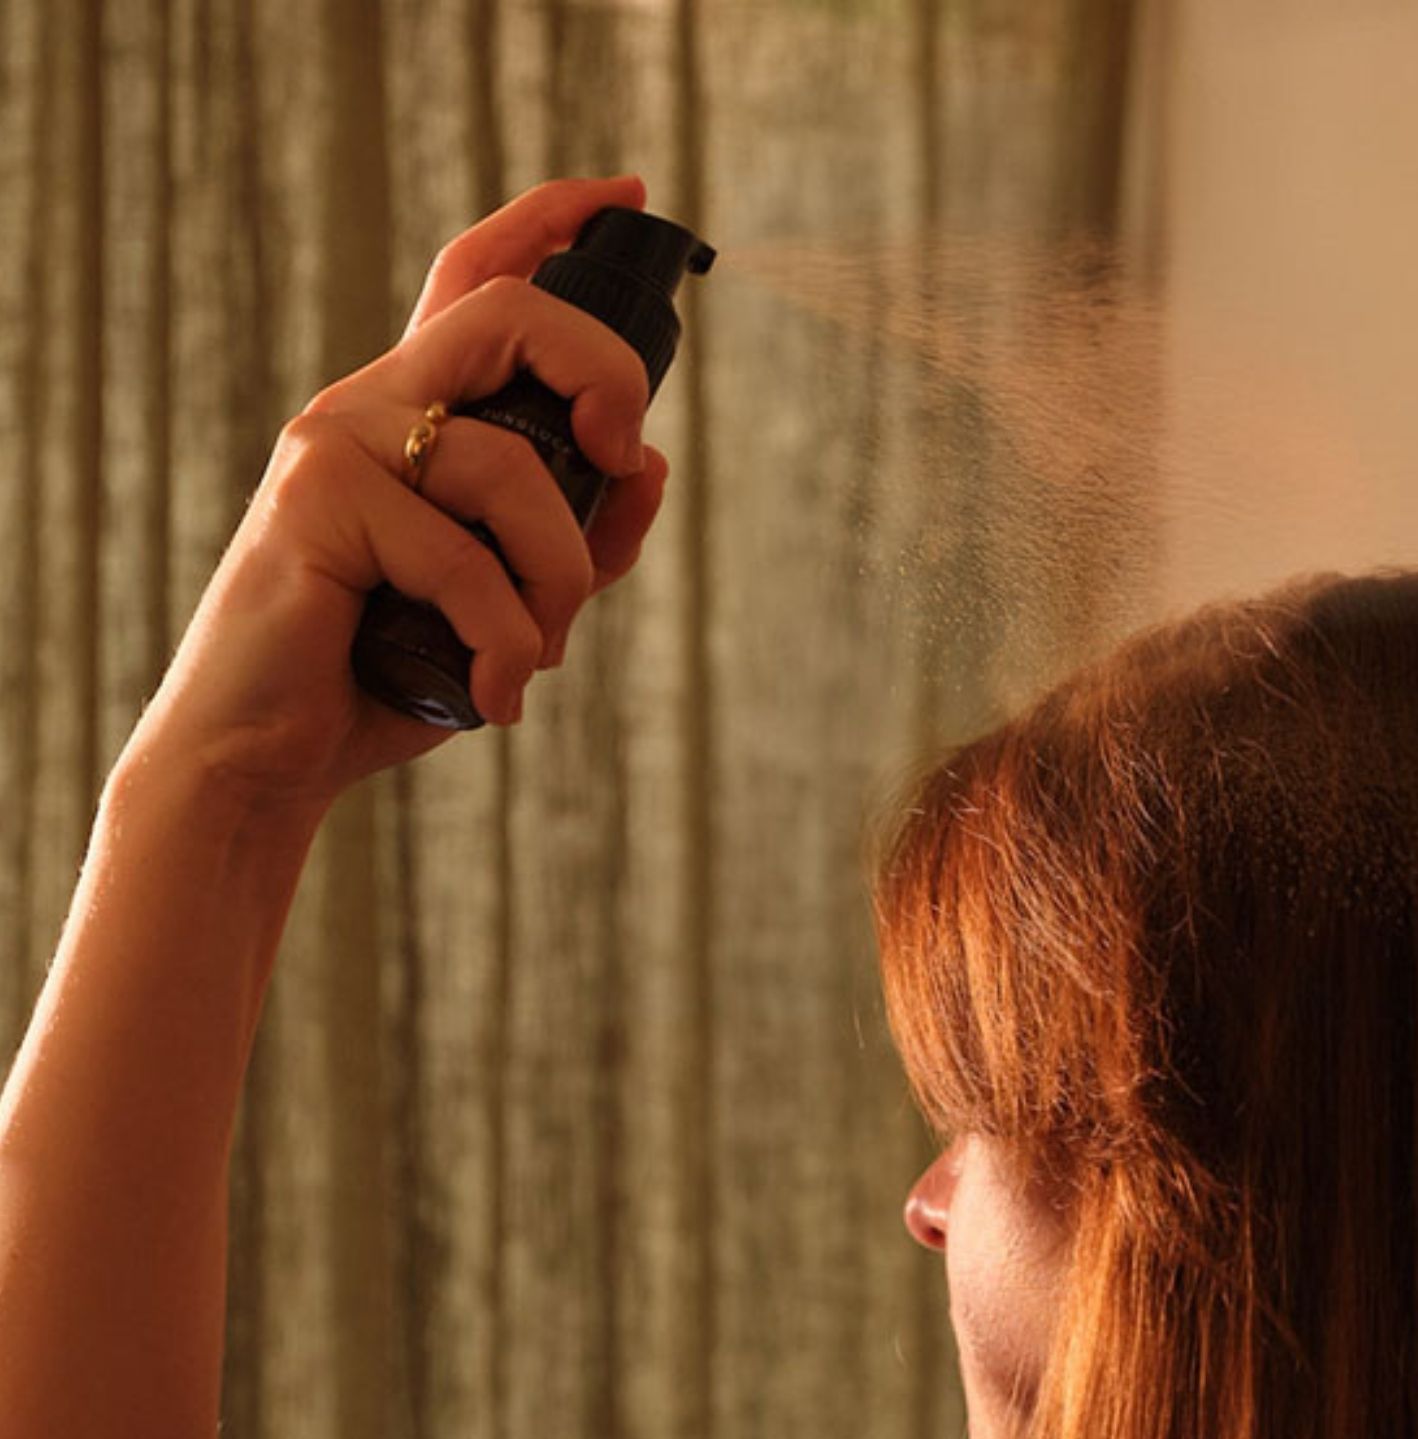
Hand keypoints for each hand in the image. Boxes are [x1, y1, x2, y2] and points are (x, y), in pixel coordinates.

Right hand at [119, 175, 670, 824]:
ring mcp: (336, 445)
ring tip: (536, 659)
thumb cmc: (380, 680)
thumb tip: (650, 466)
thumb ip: (577, 542)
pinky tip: (494, 696)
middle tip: (628, 456)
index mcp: (412, 414)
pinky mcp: (316, 504)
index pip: (476, 279)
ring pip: (511, 469)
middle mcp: (370, 405)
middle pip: (508, 314)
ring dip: (558, 579)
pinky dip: (505, 642)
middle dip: (601, 373)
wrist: (266, 759)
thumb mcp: (508, 608)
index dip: (551, 222)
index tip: (624, 199)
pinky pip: (465, 561)